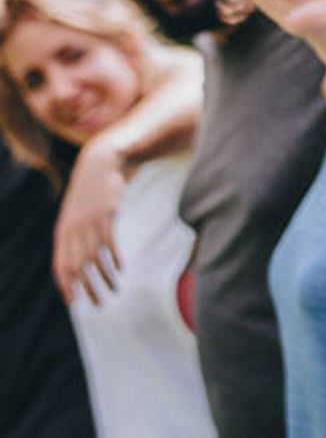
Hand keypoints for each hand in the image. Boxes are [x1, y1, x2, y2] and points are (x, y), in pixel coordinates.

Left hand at [52, 138, 126, 305]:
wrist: (99, 165)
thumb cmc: (89, 196)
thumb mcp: (77, 216)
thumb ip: (74, 237)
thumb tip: (78, 261)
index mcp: (62, 233)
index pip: (60, 267)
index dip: (65, 286)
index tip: (73, 303)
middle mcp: (72, 230)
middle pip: (76, 267)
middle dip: (86, 288)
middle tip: (97, 304)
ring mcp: (89, 222)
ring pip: (94, 257)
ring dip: (104, 277)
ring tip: (113, 290)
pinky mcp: (105, 215)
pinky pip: (109, 243)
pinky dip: (115, 259)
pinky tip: (121, 269)